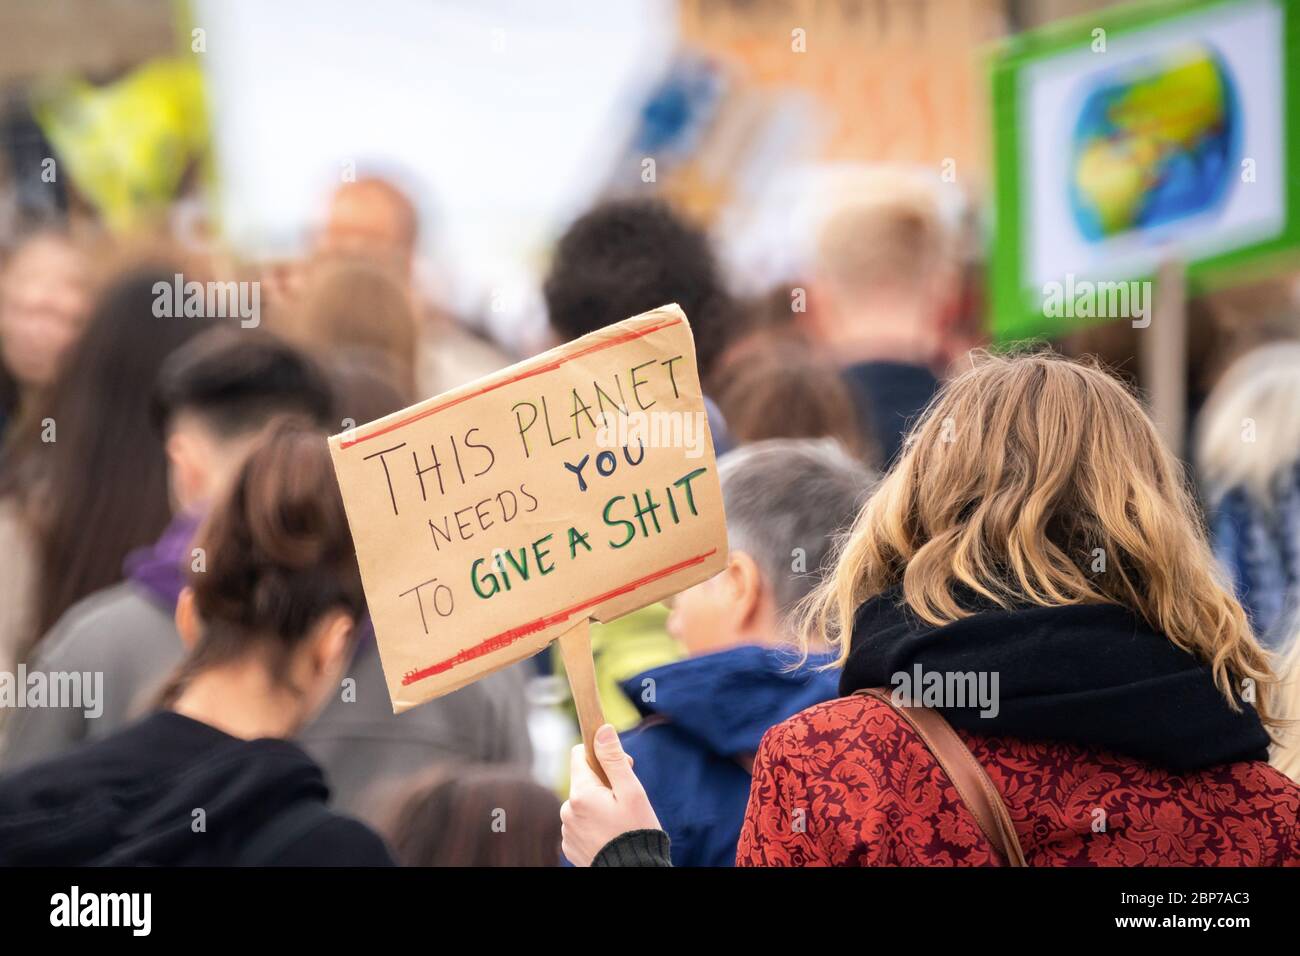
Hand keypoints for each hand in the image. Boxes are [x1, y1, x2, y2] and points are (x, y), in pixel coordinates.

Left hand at [560, 724, 660, 865]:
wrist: (633, 872)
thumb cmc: (636, 831)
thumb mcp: (631, 791)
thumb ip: (614, 759)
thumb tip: (602, 730)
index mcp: (581, 793)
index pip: (579, 754)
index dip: (601, 755)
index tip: (621, 767)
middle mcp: (567, 810)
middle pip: (583, 780)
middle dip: (603, 783)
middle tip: (626, 799)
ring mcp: (567, 830)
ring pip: (582, 803)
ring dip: (598, 805)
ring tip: (619, 822)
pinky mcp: (570, 846)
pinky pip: (580, 824)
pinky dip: (593, 824)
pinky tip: (609, 834)